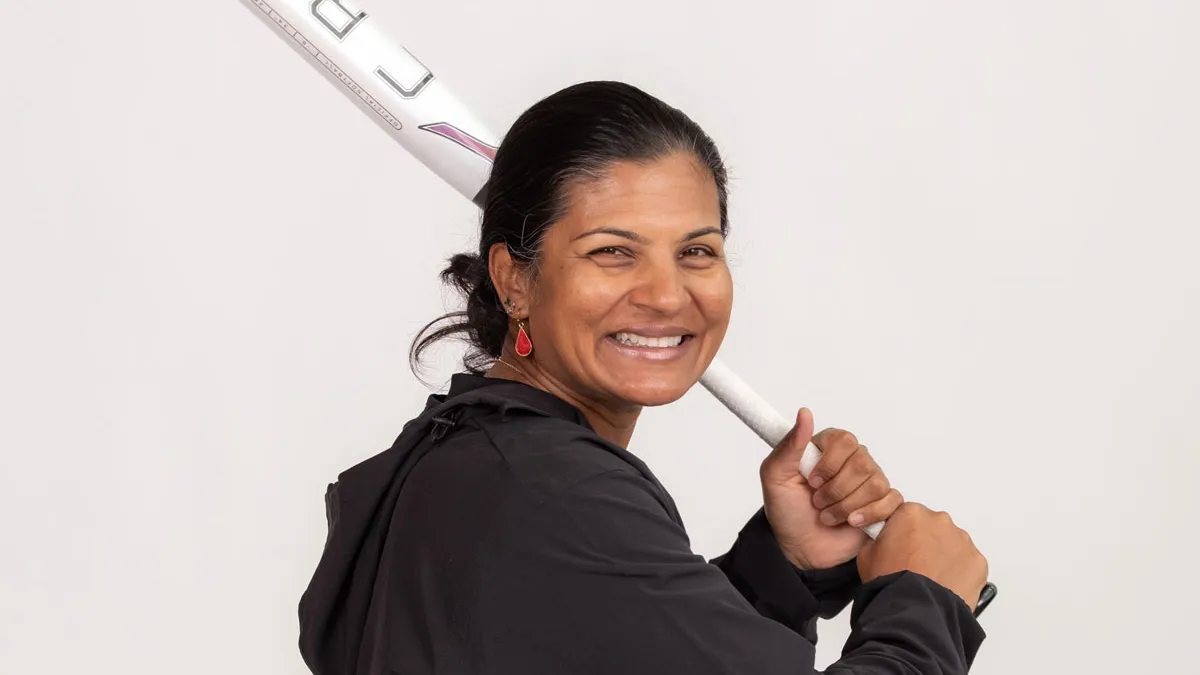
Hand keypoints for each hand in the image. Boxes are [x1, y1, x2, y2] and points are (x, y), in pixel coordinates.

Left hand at [759, 408, 902, 569]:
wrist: (799, 548)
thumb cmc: (787, 510)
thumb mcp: (775, 476)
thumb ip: (790, 444)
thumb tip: (804, 413)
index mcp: (829, 448)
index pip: (844, 440)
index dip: (829, 464)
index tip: (811, 481)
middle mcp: (853, 460)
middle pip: (862, 463)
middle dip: (835, 490)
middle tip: (817, 502)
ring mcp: (870, 482)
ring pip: (875, 484)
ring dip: (846, 506)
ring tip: (828, 515)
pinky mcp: (883, 505)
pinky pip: (891, 501)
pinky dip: (869, 515)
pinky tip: (851, 522)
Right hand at [857, 502, 988, 610]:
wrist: (915, 610)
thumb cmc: (891, 582)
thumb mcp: (866, 554)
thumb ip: (877, 538)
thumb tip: (883, 540)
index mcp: (911, 513)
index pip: (906, 515)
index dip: (901, 532)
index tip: (899, 546)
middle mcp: (940, 521)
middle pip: (932, 527)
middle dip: (925, 542)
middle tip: (914, 565)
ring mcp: (962, 541)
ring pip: (952, 544)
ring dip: (943, 556)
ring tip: (931, 579)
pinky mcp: (978, 561)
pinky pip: (968, 563)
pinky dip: (959, 572)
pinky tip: (945, 585)